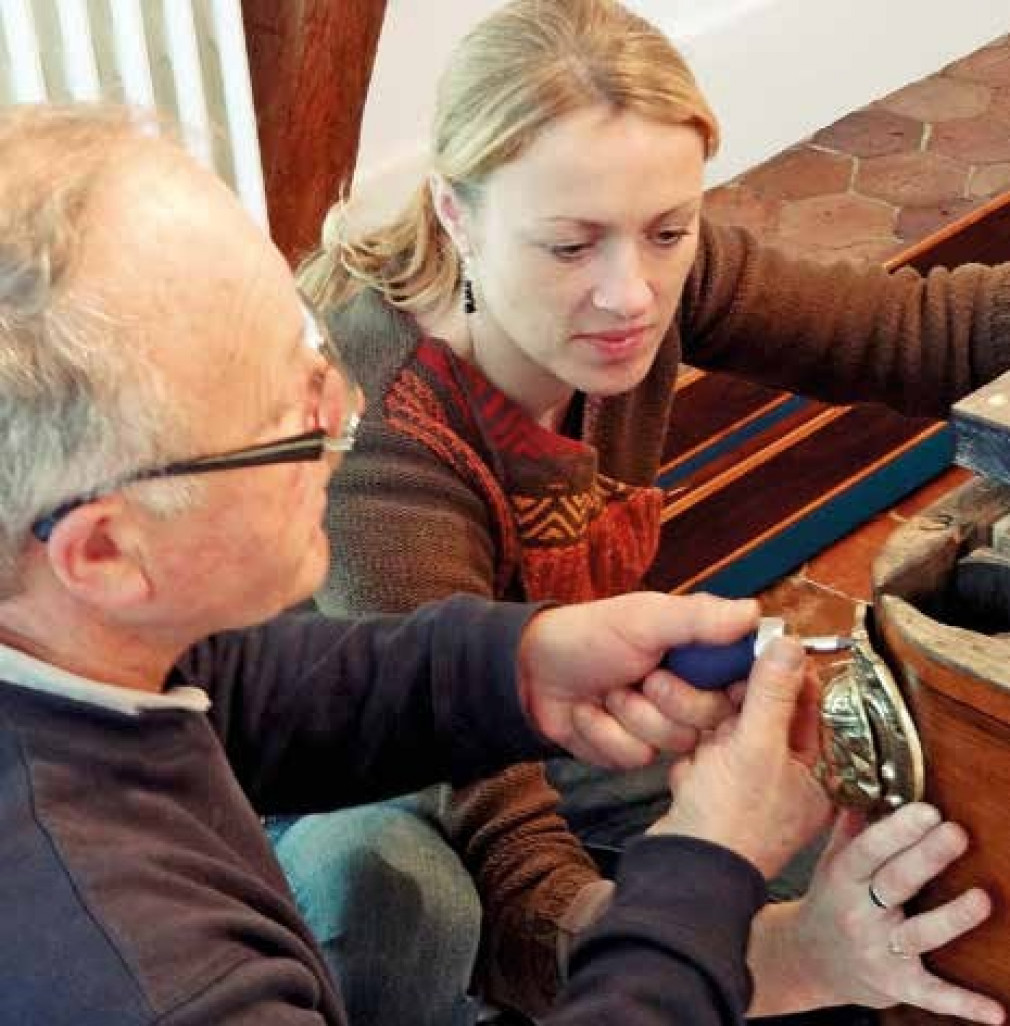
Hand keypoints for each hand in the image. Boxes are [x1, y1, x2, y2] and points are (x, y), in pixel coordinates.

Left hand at [516, 591, 759, 767]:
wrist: (532, 672)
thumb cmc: (591, 634)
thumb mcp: (645, 619)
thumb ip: (698, 619)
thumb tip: (754, 613)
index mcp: (699, 655)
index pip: (746, 680)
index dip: (735, 688)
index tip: (720, 684)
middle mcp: (689, 691)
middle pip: (714, 717)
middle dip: (669, 699)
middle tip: (641, 677)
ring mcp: (661, 725)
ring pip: (675, 742)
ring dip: (630, 715)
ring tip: (606, 691)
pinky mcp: (633, 752)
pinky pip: (635, 759)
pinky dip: (604, 734)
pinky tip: (588, 713)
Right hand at [649, 635, 830, 877]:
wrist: (683, 870)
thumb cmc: (730, 820)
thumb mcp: (754, 747)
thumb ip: (771, 693)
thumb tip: (788, 643)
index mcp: (816, 773)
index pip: (808, 706)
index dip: (784, 678)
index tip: (760, 655)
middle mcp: (788, 781)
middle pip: (765, 717)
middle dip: (736, 715)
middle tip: (724, 719)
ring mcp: (751, 790)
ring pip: (731, 735)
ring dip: (710, 738)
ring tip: (704, 759)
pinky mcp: (718, 795)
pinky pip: (707, 757)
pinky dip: (695, 762)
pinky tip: (691, 779)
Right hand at [786, 804, 1002, 1023]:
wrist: (809, 960)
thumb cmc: (830, 900)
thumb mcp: (831, 861)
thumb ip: (853, 827)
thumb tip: (873, 784)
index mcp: (843, 877)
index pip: (869, 850)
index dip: (897, 830)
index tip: (927, 810)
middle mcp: (858, 913)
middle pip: (895, 884)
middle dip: (926, 858)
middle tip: (956, 833)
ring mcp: (878, 951)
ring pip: (919, 934)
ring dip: (951, 919)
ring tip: (982, 899)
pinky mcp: (897, 985)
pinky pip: (932, 994)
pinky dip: (964, 1004)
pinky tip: (998, 1012)